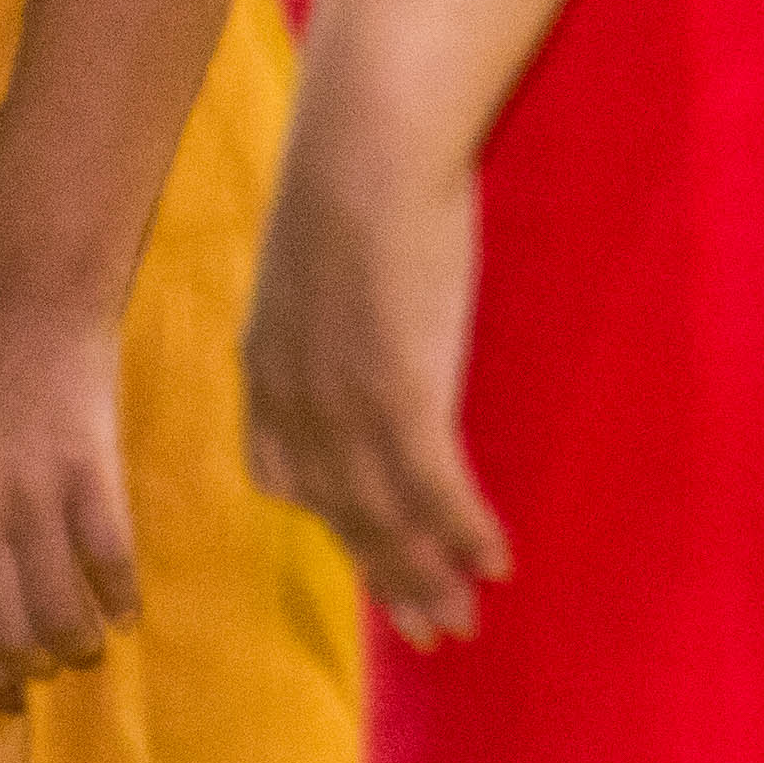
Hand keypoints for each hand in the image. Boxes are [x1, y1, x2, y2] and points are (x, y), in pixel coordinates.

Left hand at [0, 288, 141, 710]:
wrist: (29, 304)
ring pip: (59, 611)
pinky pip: (109, 563)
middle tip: (57, 666)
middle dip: (34, 667)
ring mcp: (30, 493)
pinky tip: (126, 605)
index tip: (9, 701)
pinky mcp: (88, 473)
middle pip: (6, 632)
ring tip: (92, 640)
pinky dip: (121, 597)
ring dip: (79, 641)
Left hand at [241, 48, 508, 647]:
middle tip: (428, 629)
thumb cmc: (356, 168)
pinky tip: (496, 561)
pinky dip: (462, 532)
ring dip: (427, 575)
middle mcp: (293, 395)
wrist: (368, 132)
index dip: (331, 522)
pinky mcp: (398, 392)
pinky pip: (433, 490)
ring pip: (383, 517)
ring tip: (465, 619)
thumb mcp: (319, 250)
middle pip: (338, 513)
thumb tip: (362, 303)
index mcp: (266, 359)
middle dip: (384, 575)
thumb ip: (329, 299)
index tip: (368, 558)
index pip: (286, 473)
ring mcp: (342, 399)